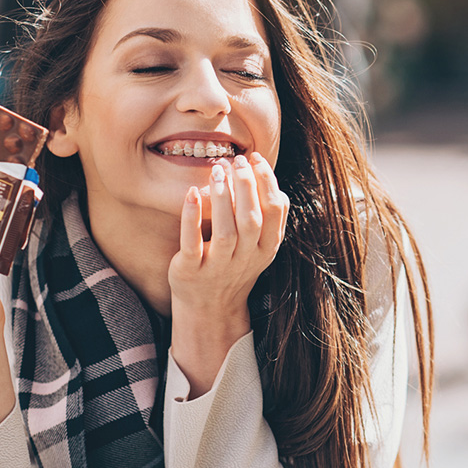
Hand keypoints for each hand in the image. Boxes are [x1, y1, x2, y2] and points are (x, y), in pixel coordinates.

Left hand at [168, 152, 288, 396]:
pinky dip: (191, 218)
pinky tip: (191, 193)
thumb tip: (276, 187)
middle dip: (246, 186)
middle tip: (236, 161)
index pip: (274, 212)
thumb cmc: (233, 268)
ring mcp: (218, 267)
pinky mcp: (191, 272)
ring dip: (223, 199)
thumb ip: (269, 222)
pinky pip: (192, 244)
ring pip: (226, 232)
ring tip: (217, 170)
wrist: (209, 309)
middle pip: (251, 220)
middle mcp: (245, 259)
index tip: (255, 158)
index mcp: (265, 249)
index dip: (267, 182)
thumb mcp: (259, 250)